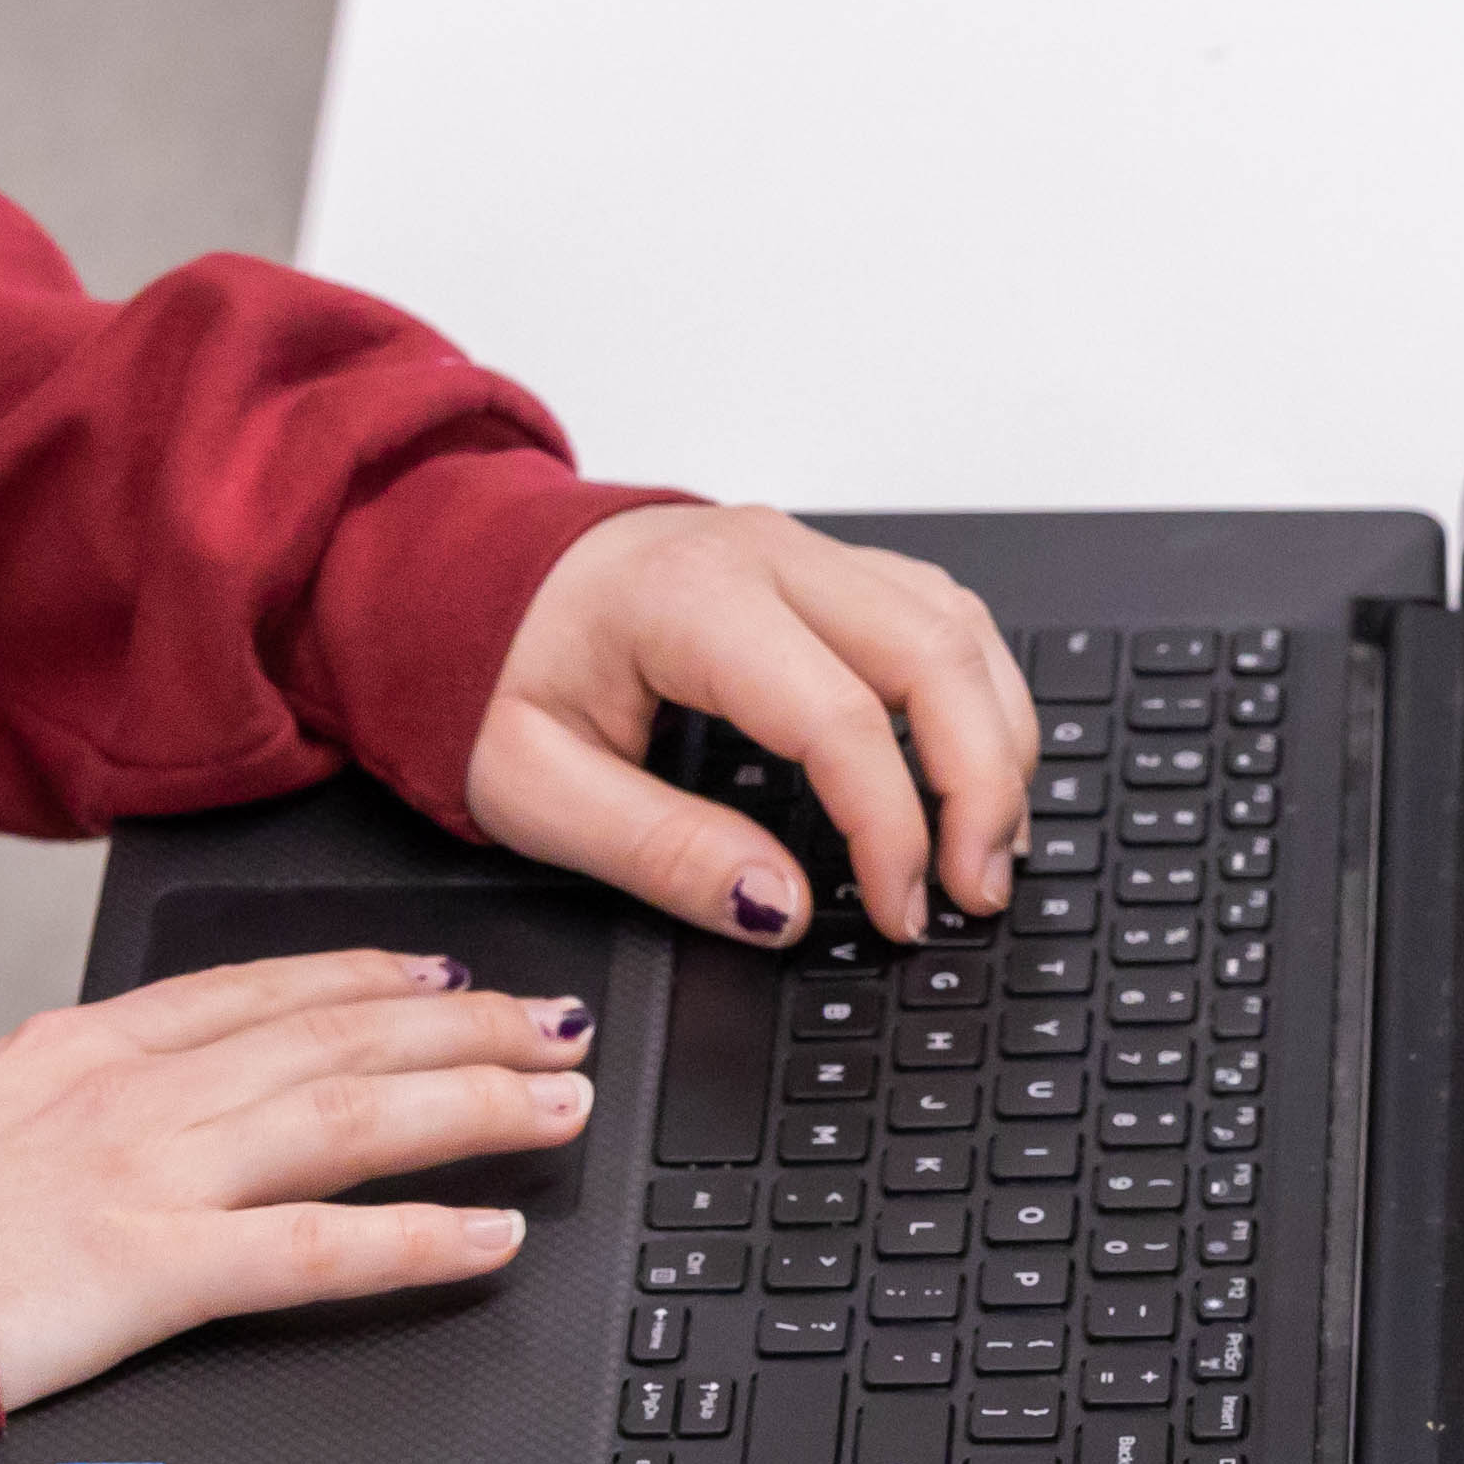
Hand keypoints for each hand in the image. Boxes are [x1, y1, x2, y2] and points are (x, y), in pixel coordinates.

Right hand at [0, 949, 594, 1412]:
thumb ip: (51, 1106)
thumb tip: (105, 1110)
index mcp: (83, 1048)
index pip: (258, 990)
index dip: (366, 974)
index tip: (440, 968)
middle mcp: (133, 1090)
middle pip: (335, 1036)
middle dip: (463, 1027)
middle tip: (556, 1025)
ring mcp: (147, 1173)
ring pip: (352, 1114)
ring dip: (477, 1104)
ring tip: (563, 1101)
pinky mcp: (148, 1269)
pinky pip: (315, 1249)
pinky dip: (419, 1237)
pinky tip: (494, 1236)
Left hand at [462, 503, 1034, 944]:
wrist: (466, 577)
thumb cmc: (493, 671)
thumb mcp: (532, 788)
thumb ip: (658, 852)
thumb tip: (780, 908)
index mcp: (690, 600)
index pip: (841, 715)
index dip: (890, 828)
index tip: (897, 913)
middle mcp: (767, 555)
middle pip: (935, 653)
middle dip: (982, 783)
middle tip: (975, 890)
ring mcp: (805, 550)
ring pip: (958, 624)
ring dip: (997, 738)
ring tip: (986, 847)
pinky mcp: (825, 567)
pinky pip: (939, 614)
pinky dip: (977, 696)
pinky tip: (973, 769)